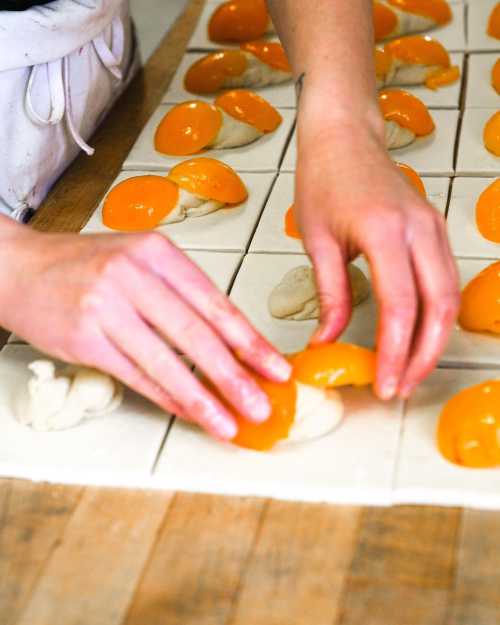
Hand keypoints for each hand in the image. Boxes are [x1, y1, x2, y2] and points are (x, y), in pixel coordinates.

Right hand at [0, 223, 290, 438]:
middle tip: (261, 404)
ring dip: (203, 398)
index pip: (215, 302)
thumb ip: (180, 294)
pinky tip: (190, 413)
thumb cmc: (87, 265)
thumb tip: (228, 341)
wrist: (20, 267)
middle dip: (235, 376)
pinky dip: (167, 397)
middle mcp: (132, 275)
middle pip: (196, 335)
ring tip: (230, 422)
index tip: (275, 367)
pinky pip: (135, 376)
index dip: (249, 340)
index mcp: (157, 252)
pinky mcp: (84, 339)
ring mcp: (105, 307)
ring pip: (166, 362)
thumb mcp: (140, 261)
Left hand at [294, 101, 459, 399]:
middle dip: (423, 355)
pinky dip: (436, 314)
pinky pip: (445, 280)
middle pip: (438, 307)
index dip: (395, 353)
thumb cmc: (322, 180)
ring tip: (410, 370)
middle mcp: (419, 230)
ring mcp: (434, 227)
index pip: (400, 306)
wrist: (343, 137)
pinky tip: (419, 335)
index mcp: (385, 232)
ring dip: (434, 339)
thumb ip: (330, 295)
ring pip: (449, 297)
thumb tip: (328, 341)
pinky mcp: (435, 229)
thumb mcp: (317, 241)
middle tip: (402, 387)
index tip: (385, 384)